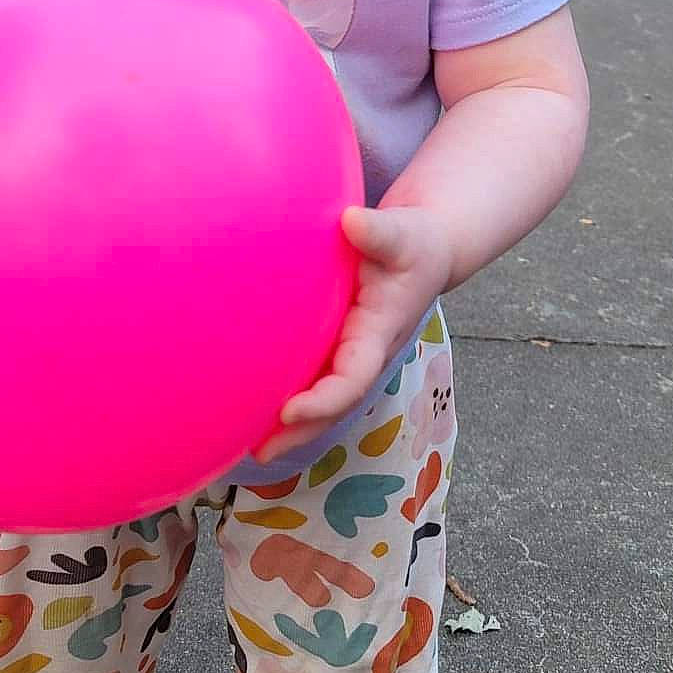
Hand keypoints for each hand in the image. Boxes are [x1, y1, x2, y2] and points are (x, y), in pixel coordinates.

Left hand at [254, 204, 452, 463]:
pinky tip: (252, 408)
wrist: (428, 251)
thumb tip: (352, 221)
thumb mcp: (404, 233)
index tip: (288, 409)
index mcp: (379, 333)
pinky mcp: (338, 345)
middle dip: (299, 431)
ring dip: (290, 425)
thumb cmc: (414, 242)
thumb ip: (380, 231)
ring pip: (323, 400)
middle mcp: (364, 352)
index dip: (324, 399)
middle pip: (334, 405)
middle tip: (256, 451)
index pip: (352, 377)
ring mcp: (351, 353)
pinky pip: (315, 379)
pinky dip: (290, 400)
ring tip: (244, 445)